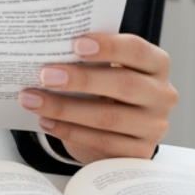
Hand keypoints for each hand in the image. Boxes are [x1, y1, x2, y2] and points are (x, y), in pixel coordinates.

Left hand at [18, 33, 177, 163]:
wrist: (120, 124)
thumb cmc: (107, 83)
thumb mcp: (106, 66)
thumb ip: (88, 56)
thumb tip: (46, 49)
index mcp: (156, 63)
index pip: (136, 50)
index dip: (108, 46)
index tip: (76, 44)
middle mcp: (162, 94)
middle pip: (124, 84)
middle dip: (81, 80)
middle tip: (45, 75)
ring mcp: (154, 125)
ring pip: (109, 117)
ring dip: (65, 109)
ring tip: (32, 99)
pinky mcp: (140, 151)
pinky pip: (103, 142)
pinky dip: (70, 131)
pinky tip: (46, 121)